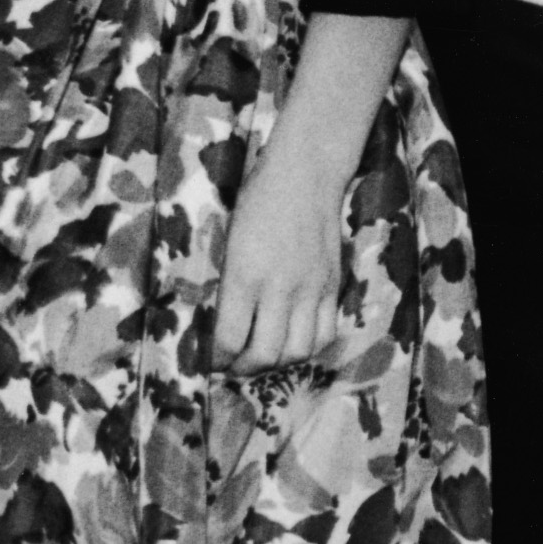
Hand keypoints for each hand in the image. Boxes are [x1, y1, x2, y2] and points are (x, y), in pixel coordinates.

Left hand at [211, 142, 346, 373]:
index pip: (230, 339)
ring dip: (277, 363)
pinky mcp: (333, 286)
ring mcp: (312, 289)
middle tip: (232, 365)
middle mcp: (281, 288)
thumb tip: (216, 324)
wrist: (305, 174)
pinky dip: (307, 348)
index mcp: (245, 274)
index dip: (217, 360)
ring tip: (262, 357)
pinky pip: (325, 333)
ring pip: (298, 351)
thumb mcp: (227, 240)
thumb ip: (226, 284)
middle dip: (243, 369)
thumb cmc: (256, 201)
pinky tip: (292, 341)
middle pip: (265, 354)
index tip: (209, 361)